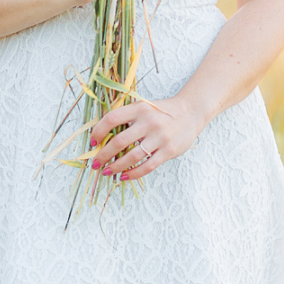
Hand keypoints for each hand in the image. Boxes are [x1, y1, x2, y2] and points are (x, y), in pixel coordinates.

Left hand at [88, 95, 202, 181]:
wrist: (190, 112)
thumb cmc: (162, 112)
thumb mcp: (144, 107)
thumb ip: (127, 117)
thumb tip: (103, 136)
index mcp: (139, 108)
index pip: (112, 118)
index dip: (99, 131)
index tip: (92, 142)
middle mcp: (149, 122)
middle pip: (120, 141)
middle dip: (104, 154)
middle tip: (95, 163)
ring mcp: (160, 137)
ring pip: (132, 156)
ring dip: (116, 166)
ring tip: (106, 172)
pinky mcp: (169, 151)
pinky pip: (148, 166)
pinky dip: (133, 173)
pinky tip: (123, 176)